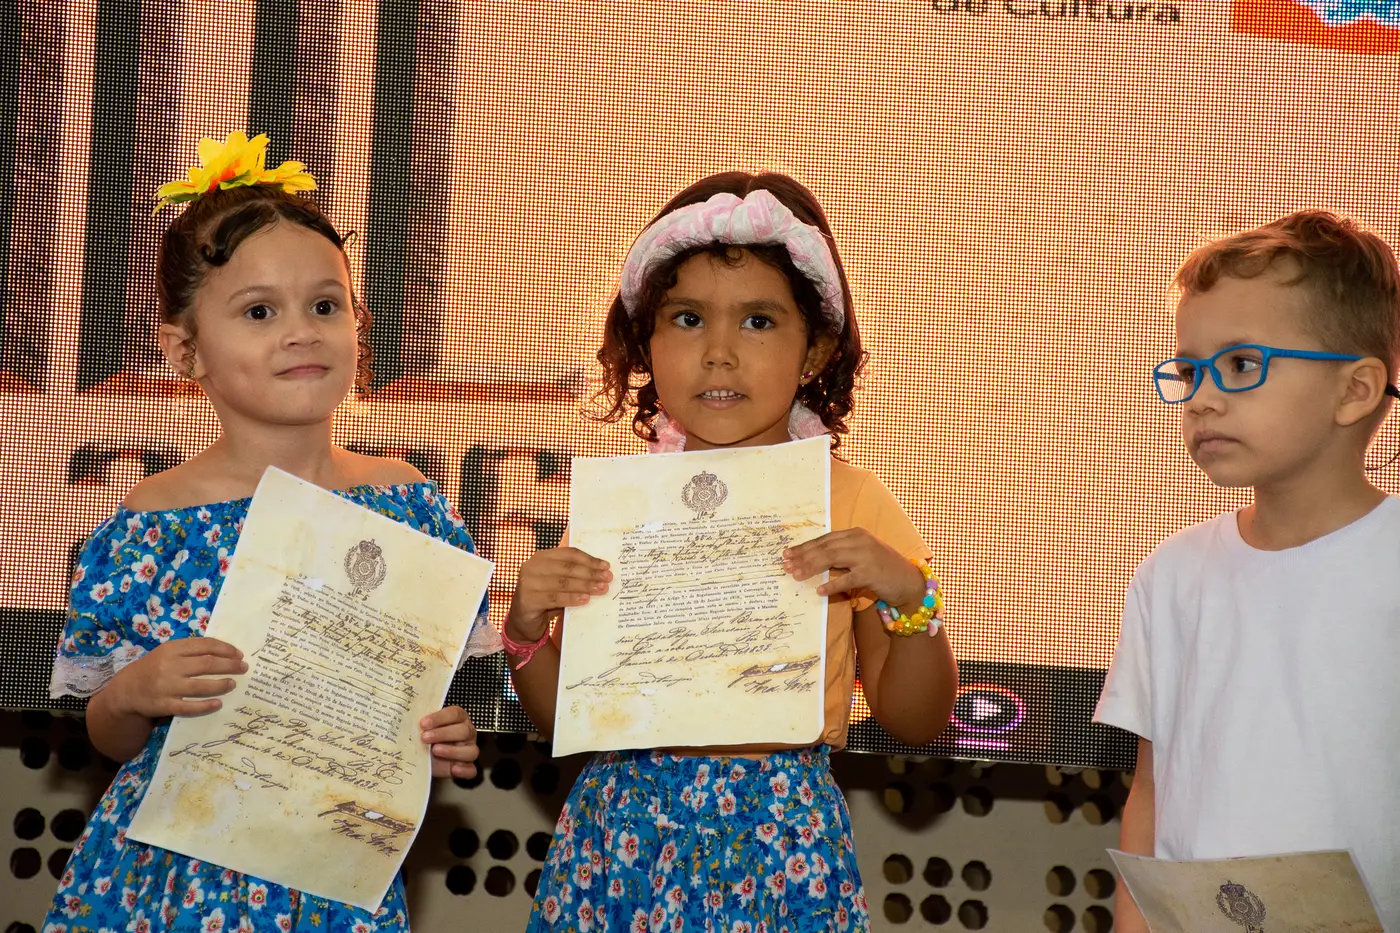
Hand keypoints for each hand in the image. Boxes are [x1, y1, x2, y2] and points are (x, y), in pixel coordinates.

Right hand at [110, 638, 246, 718]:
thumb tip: (223, 651)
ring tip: (233, 684)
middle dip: (229, 665)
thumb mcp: (167, 653)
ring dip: (221, 685)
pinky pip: (189, 707)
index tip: (239, 654)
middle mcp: (169, 666)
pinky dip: (206, 706)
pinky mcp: (164, 705)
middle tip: (243, 668)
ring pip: (200, 686)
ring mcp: (166, 687)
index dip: (225, 649)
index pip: (204, 645)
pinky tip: (219, 703)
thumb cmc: (153, 668)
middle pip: (206, 664)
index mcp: (171, 649)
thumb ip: (189, 650)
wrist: (126, 690)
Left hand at [421, 706, 478, 778]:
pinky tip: (453, 769)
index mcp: (458, 718)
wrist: (423, 757)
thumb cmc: (424, 737)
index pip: (454, 713)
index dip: (440, 718)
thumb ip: (420, 723)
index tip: (423, 723)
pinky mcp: (466, 766)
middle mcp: (466, 732)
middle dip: (444, 733)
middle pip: (464, 730)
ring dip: (453, 751)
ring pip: (471, 750)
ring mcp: (469, 749)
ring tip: (435, 751)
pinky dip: (464, 770)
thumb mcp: (421, 728)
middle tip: (425, 738)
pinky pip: (471, 769)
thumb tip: (407, 719)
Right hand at [505, 547, 610, 642]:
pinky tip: (585, 599)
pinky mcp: (527, 599)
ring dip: (584, 585)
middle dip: (590, 573)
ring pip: (562, 582)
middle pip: (567, 567)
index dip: (589, 559)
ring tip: (601, 589)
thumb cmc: (546, 598)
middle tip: (607, 579)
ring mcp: (527, 582)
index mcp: (542, 557)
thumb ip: (573, 575)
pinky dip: (572, 598)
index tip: (606, 566)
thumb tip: (601, 573)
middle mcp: (532, 566)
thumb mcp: (559, 583)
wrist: (524, 621)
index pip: (569, 554)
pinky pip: (555, 598)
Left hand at [783, 529, 924, 608]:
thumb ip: (841, 554)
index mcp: (855, 533)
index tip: (787, 554)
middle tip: (786, 565)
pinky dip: (831, 585)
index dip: (805, 546)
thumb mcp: (860, 555)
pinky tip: (819, 591)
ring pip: (831, 559)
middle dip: (803, 556)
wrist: (908, 581)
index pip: (824, 538)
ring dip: (810, 567)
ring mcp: (866, 556)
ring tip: (795, 575)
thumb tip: (812, 560)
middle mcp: (860, 540)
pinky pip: (846, 579)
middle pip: (824, 547)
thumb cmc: (882, 569)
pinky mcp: (870, 573)